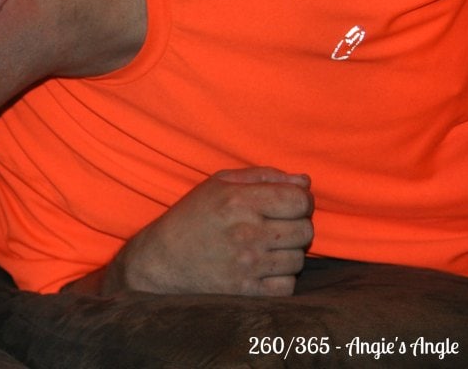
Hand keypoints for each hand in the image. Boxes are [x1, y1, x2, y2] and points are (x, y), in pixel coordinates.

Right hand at [75, 167, 313, 295]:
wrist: (161, 261)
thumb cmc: (192, 216)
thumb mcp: (219, 184)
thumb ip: (263, 176)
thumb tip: (304, 181)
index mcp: (239, 201)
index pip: (300, 200)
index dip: (301, 201)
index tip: (288, 205)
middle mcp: (246, 232)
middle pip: (305, 229)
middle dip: (295, 225)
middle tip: (275, 226)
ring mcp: (248, 265)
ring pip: (298, 259)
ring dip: (287, 253)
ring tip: (264, 247)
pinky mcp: (247, 291)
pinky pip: (288, 285)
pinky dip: (280, 278)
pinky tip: (262, 268)